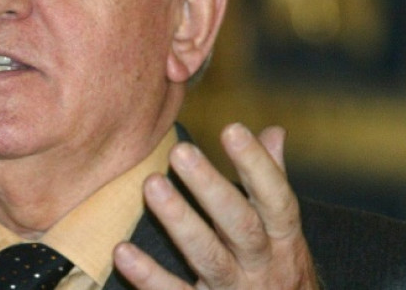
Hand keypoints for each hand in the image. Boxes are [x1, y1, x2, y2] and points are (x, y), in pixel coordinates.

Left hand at [113, 123, 319, 288]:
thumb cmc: (276, 269)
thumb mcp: (284, 232)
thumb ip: (272, 182)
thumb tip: (274, 131)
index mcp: (283, 239)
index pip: (276, 198)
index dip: (258, 165)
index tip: (232, 129)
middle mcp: (262, 266)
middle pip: (240, 225)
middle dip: (211, 187)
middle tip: (181, 151)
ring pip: (207, 257)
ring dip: (179, 221)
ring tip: (151, 184)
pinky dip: (148, 276)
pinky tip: (121, 251)